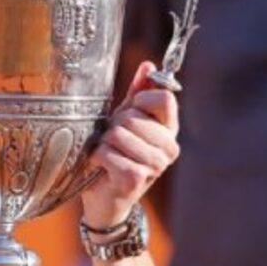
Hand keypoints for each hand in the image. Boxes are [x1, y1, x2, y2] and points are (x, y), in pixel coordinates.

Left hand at [80, 62, 179, 228]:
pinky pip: (108, 154)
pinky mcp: (136, 179)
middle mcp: (169, 148)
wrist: (106, 199)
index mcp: (170, 130)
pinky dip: (96, 158)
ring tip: (106, 154)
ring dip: (103, 143)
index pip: (164, 98)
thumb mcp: (127, 120)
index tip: (129, 112)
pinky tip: (101, 167)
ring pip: (118, 134)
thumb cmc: (117, 156)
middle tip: (112, 141)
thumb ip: (138, 93)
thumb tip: (149, 66)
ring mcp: (155, 165)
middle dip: (114, 126)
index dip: (139, 100)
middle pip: (134, 116)